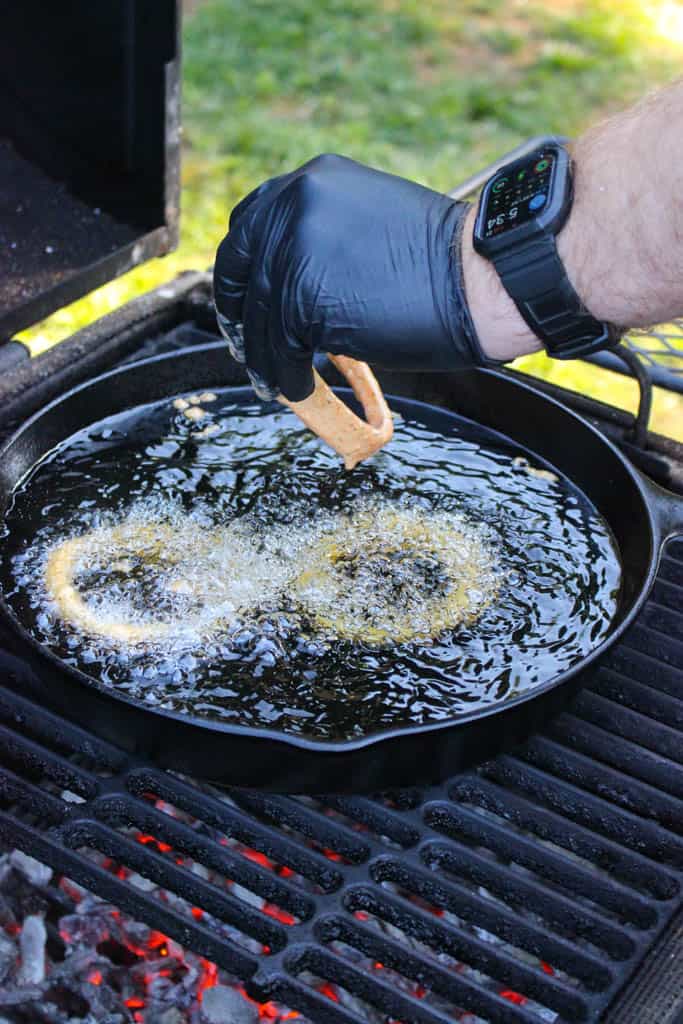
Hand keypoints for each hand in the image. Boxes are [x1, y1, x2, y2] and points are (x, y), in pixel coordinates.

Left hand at [213, 154, 483, 401]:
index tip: (242, 301)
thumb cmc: (441, 264)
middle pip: (238, 267)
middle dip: (238, 313)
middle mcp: (295, 204)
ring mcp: (295, 249)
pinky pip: (279, 347)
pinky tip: (299, 387)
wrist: (481, 279)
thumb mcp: (366, 229)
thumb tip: (291, 281)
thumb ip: (322, 242)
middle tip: (248, 346)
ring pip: (258, 316)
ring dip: (265, 355)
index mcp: (312, 182)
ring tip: (277, 380)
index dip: (240, 270)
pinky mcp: (302, 298)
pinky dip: (285, 374)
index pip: (251, 224)